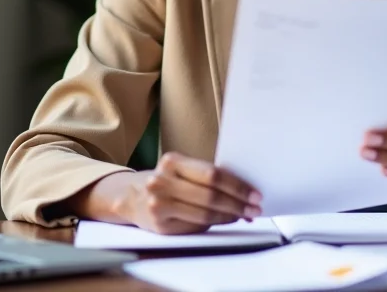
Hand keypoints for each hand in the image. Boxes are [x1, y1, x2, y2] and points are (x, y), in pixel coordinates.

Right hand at [74, 153, 261, 234]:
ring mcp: (158, 204)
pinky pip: (195, 225)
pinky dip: (214, 223)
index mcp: (172, 161)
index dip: (237, 185)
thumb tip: (244, 190)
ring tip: (244, 214)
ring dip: (229, 215)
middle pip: (210, 195)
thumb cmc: (169, 180)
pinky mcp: (159, 224)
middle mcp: (162, 181)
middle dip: (237, 202)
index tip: (254, 193)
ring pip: (204, 213)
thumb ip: (208, 176)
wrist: (132, 197)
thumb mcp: (183, 169)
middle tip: (254, 207)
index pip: (212, 174)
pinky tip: (225, 220)